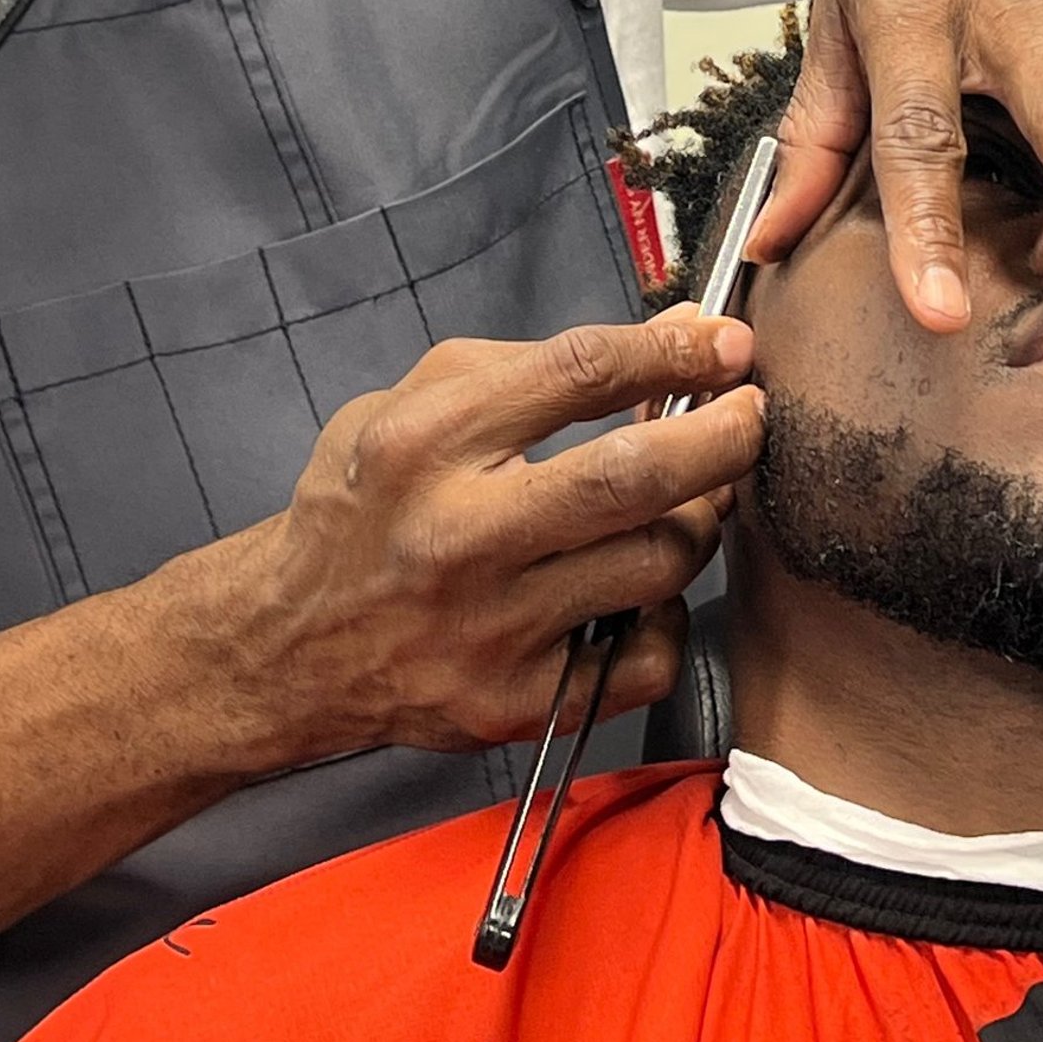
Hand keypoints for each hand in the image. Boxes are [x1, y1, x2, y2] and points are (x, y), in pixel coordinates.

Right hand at [250, 314, 762, 761]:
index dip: (671, 354)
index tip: (726, 344)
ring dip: (695, 523)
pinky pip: (643, 656)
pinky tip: (641, 589)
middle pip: (632, 479)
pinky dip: (664, 616)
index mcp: (426, 443)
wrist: (291, 643)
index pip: (576, 375)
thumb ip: (540, 367)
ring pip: (654, 565)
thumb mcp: (416, 401)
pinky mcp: (514, 702)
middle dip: (720, 438)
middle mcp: (458, 536)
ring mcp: (489, 628)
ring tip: (684, 500)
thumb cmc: (365, 506)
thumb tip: (672, 339)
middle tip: (752, 416)